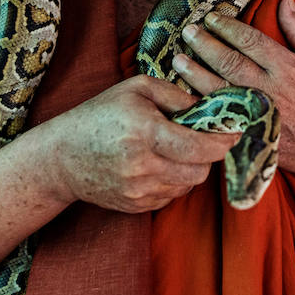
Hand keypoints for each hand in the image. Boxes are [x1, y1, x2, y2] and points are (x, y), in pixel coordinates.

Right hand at [48, 75, 241, 212]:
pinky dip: (175, 180)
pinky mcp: (136, 206)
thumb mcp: (136, 89)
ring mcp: (139, 190)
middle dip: (209, 155)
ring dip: (192, 168)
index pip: (200, 146)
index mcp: (144, 131)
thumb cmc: (99, 115)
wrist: (61, 156)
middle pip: (200, 170)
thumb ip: (176, 94)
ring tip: (176, 149)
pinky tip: (159, 164)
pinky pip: (172, 195)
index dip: (223, 141)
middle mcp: (142, 165)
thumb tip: (209, 107)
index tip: (233, 132)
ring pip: (188, 184)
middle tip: (205, 139)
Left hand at [175, 0, 294, 185]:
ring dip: (195, 74)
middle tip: (187, 31)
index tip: (211, 18)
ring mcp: (260, 117)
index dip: (227, 27)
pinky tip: (187, 99)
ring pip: (219, 91)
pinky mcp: (255, 139)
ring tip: (177, 60)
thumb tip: (284, 1)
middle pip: (228, 62)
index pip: (249, 40)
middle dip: (204, 45)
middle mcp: (272, 91)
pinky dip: (203, 109)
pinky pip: (222, 122)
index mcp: (289, 68)